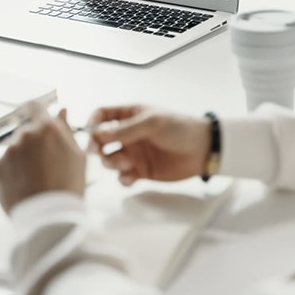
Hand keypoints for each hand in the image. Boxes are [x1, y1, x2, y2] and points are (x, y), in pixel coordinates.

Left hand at [0, 101, 86, 213]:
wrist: (50, 217)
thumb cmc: (68, 186)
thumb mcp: (77, 155)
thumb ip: (66, 129)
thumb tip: (62, 111)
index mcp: (47, 128)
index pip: (36, 106)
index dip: (36, 110)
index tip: (37, 115)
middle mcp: (25, 135)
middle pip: (26, 131)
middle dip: (34, 142)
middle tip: (45, 163)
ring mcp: (9, 151)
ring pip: (16, 148)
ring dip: (23, 157)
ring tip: (36, 178)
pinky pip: (5, 164)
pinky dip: (13, 171)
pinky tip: (26, 184)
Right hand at [89, 105, 210, 185]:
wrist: (203, 150)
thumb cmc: (180, 128)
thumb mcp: (151, 123)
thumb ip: (124, 130)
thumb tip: (98, 134)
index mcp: (130, 115)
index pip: (102, 116)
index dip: (93, 124)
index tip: (91, 135)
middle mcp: (129, 134)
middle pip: (101, 141)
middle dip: (98, 148)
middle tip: (101, 154)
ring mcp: (134, 153)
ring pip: (110, 160)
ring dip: (111, 163)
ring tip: (126, 163)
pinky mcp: (141, 171)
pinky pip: (123, 177)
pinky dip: (123, 179)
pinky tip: (131, 177)